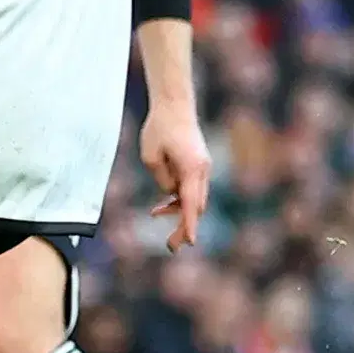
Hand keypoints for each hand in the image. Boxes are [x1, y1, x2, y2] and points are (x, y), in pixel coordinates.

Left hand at [139, 98, 210, 252]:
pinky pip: (190, 189)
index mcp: (192, 170)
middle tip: (171, 246)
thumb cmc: (160, 128)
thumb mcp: (151, 157)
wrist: (175, 106)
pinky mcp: (198, 165)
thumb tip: (169, 193)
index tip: (190, 243)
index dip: (189, 225)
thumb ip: (161, 179)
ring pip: (194, 199)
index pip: (190, 204)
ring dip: (178, 211)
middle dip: (185, 227)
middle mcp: (202, 171)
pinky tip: (162, 206)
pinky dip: (179, 199)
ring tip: (155, 214)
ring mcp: (202, 168)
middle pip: (195, 206)